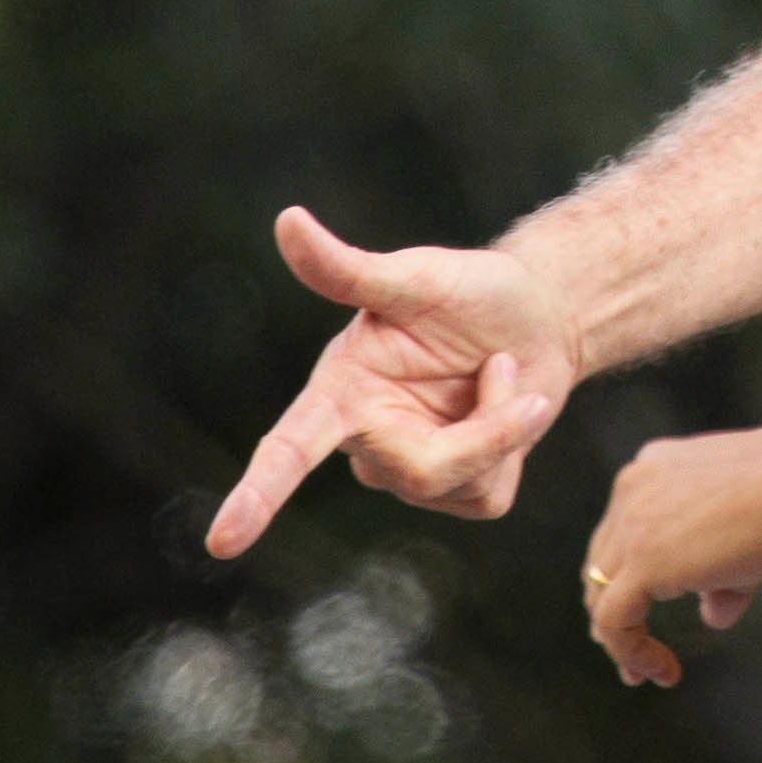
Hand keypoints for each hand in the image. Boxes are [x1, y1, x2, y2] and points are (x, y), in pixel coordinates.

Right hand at [206, 208, 579, 557]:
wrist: (538, 315)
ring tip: (502, 374)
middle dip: (479, 426)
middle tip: (505, 363)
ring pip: (459, 484)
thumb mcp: (415, 277)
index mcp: (340, 393)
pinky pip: (491, 497)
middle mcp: (366, 440)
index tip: (223, 542)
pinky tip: (511, 411)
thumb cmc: (468, 291)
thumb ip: (348, 268)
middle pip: (415, 471)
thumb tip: (287, 220)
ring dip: (504, 427)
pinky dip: (517, 447)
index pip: (289, 450)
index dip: (257, 495)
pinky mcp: (462, 491)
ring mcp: (411, 472)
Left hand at [579, 425, 761, 686]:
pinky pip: (614, 623)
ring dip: (622, 639)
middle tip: (635, 648)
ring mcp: (633, 523)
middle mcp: (634, 489)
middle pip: (603, 565)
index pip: (623, 531)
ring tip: (644, 671)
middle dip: (616, 610)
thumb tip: (715, 614)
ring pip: (601, 596)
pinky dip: (631, 652)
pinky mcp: (644, 562)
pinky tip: (659, 671)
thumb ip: (721, 575)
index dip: (630, 578)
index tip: (648, 612)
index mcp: (655, 469)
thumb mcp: (748, 532)